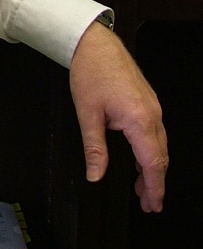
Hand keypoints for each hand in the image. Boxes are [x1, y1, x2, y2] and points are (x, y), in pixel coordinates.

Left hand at [68, 20, 166, 211]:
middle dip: (155, 183)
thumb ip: (94, 149)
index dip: (154, 187)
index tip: (153, 204)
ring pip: (159, 145)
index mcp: (140, 119)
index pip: (153, 163)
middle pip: (160, 157)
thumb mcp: (87, 114)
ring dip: (153, 168)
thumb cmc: (91, 71)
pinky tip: (139, 159)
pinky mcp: (147, 102)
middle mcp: (152, 114)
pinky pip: (154, 132)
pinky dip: (150, 151)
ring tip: (143, 188)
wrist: (94, 43)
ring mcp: (152, 107)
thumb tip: (95, 175)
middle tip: (149, 204)